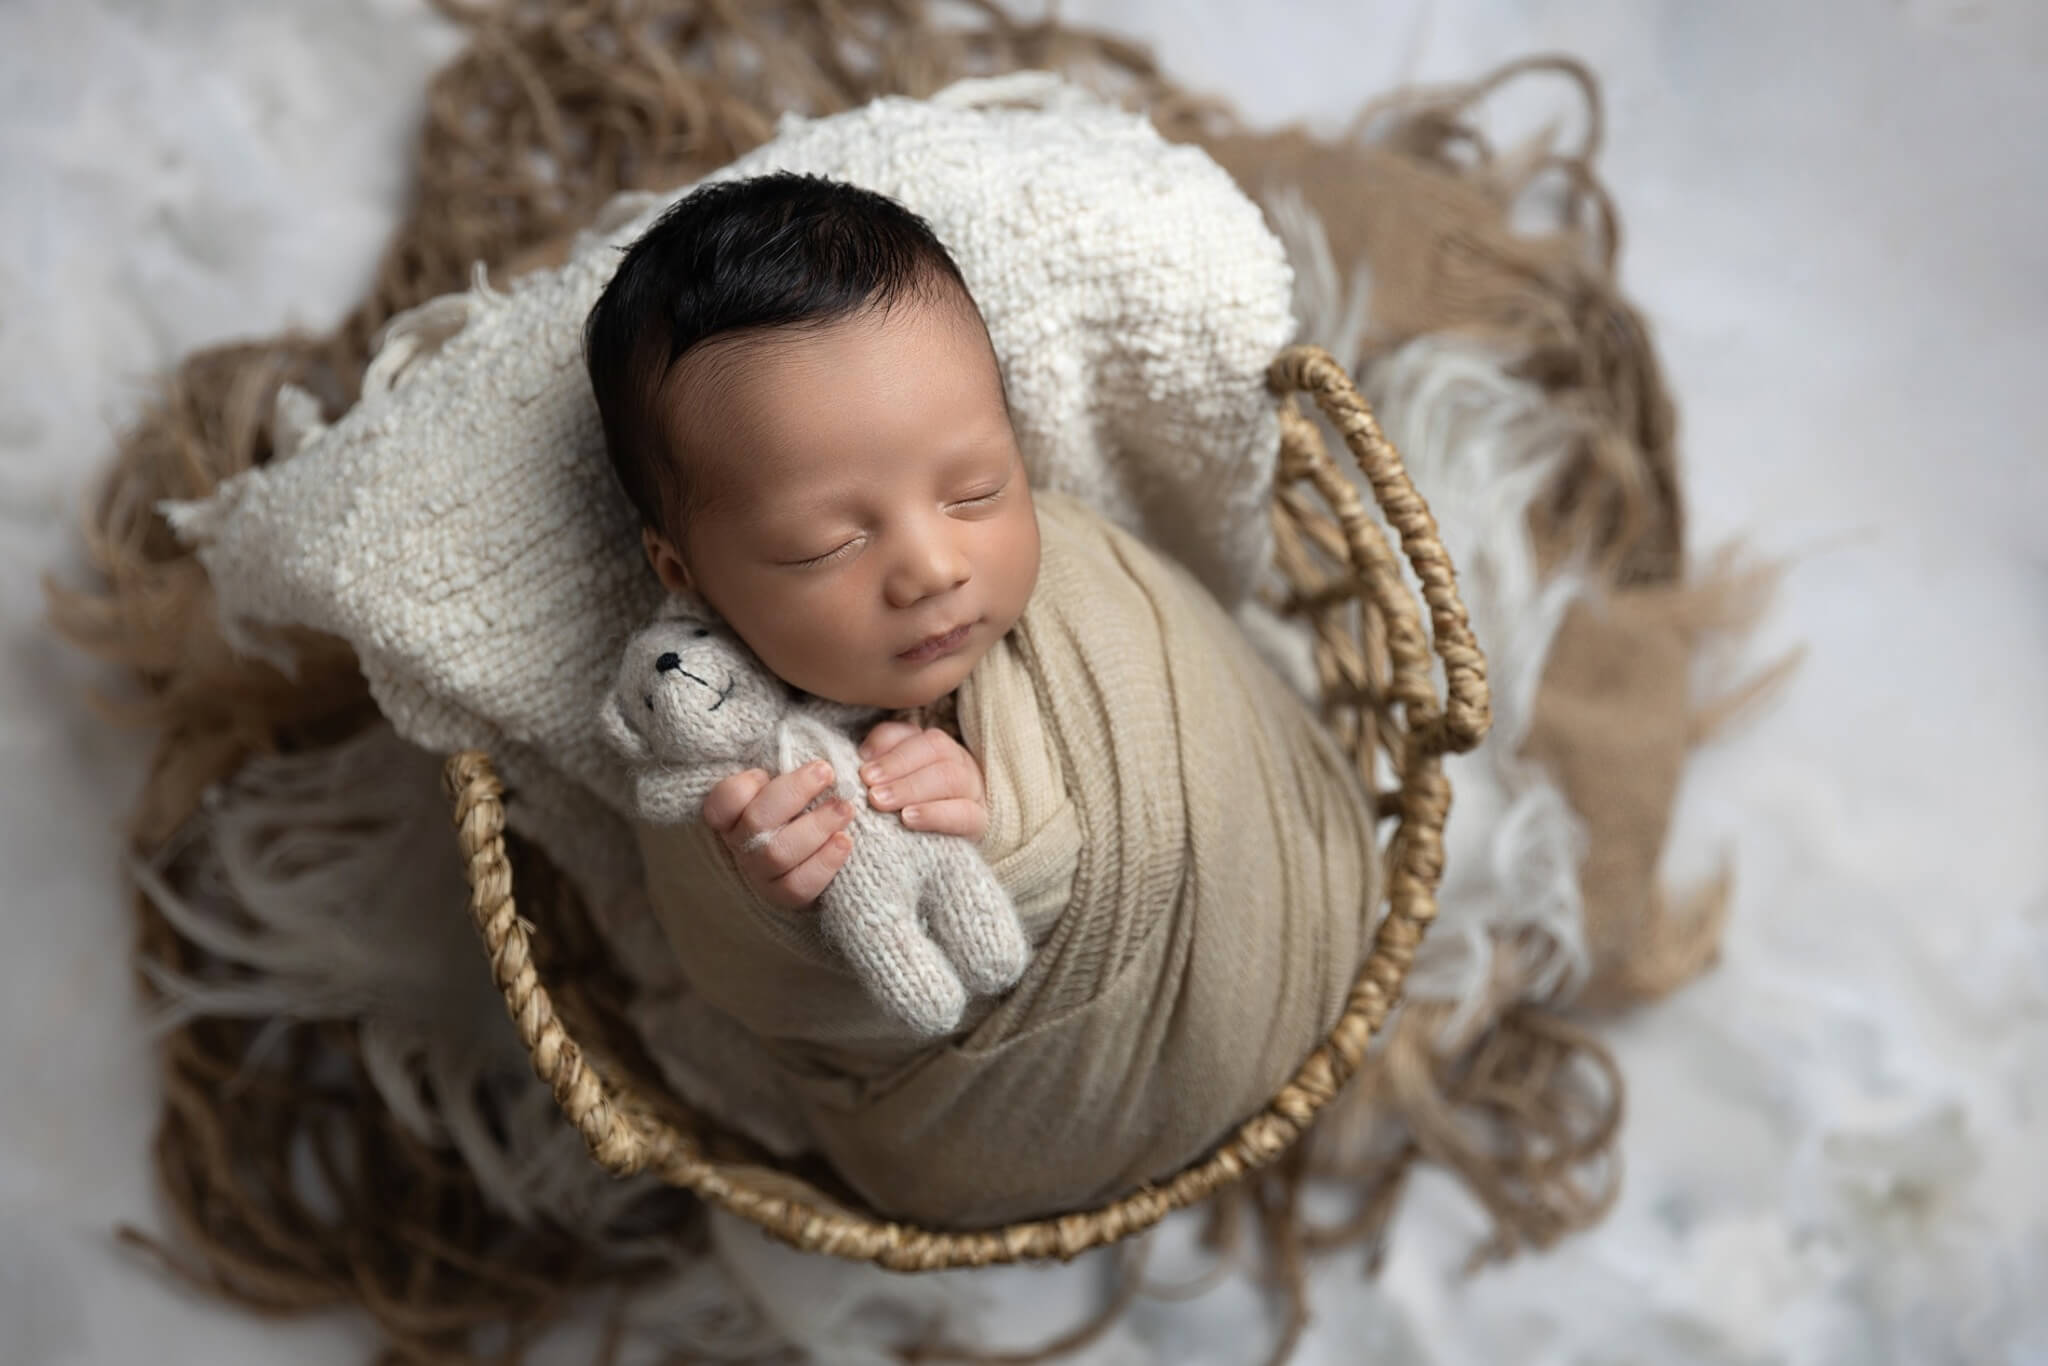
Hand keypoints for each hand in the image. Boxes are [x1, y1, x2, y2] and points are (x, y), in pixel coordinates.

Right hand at [700, 760, 856, 909]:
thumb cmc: (798, 807)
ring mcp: (760, 873)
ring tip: (846, 807)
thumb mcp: (787, 783)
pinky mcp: (783, 896)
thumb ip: (788, 765)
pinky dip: (824, 862)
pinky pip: (799, 885)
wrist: (809, 857)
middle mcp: (740, 844)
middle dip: (794, 793)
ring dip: (817, 826)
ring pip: (779, 853)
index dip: (743, 786)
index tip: (767, 771)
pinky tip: (846, 841)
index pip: (722, 802)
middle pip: (757, 822)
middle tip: (826, 772)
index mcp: (732, 815)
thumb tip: (813, 752)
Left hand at [856, 721, 988, 842]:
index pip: (917, 735)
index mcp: (937, 749)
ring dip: (911, 787)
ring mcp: (974, 791)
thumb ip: (880, 762)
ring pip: (951, 777)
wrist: (944, 858)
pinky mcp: (980, 822)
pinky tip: (908, 818)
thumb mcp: (890, 784)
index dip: (889, 747)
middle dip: (897, 766)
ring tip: (880, 801)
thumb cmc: (907, 813)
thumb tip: (866, 754)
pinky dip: (935, 814)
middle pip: (936, 750)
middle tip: (869, 785)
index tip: (863, 767)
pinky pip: (965, 814)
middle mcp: (959, 763)